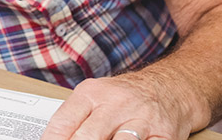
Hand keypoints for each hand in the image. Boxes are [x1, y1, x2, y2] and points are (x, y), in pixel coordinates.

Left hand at [40, 72, 198, 139]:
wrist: (168, 87)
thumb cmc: (124, 97)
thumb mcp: (95, 97)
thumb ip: (75, 118)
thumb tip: (53, 138)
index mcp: (92, 93)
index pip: (63, 122)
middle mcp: (116, 104)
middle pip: (88, 136)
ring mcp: (141, 119)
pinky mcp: (164, 135)